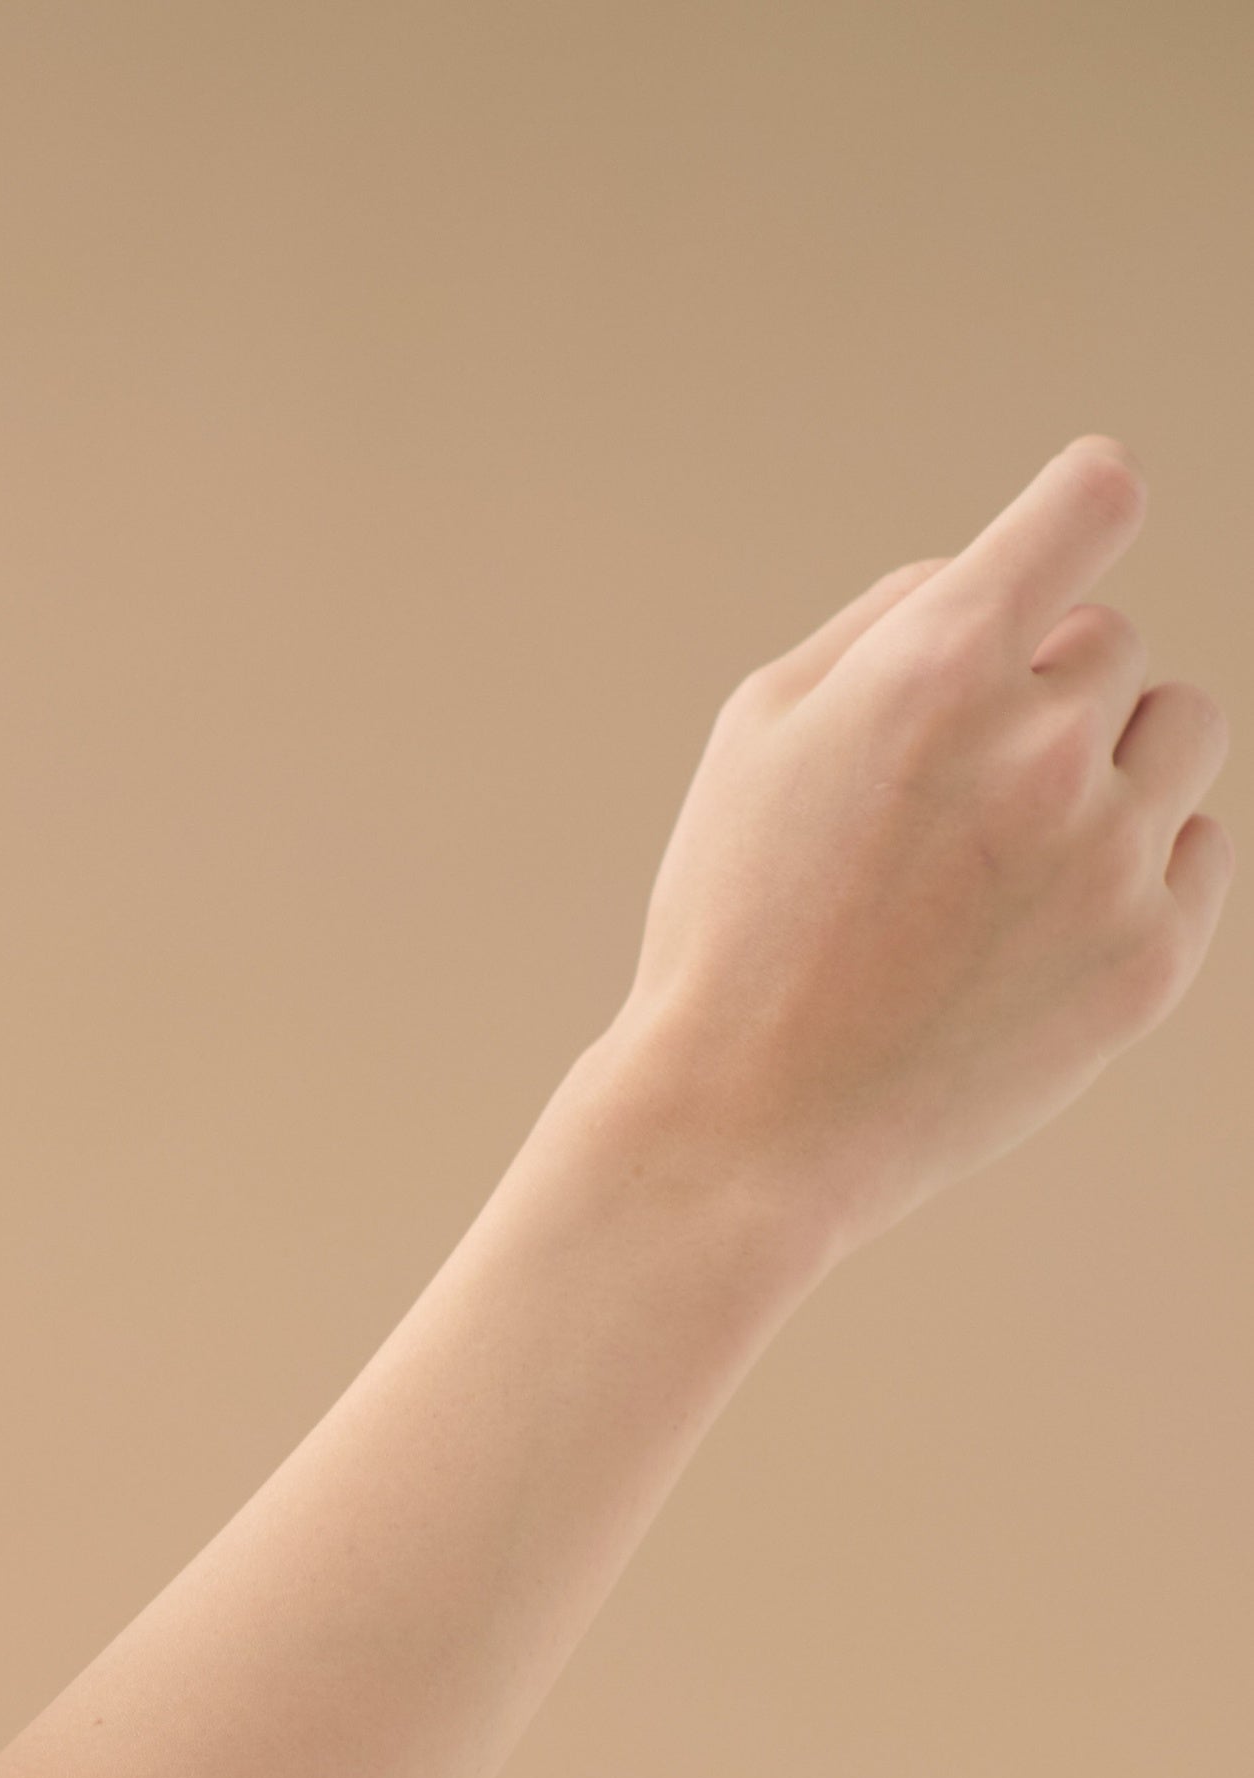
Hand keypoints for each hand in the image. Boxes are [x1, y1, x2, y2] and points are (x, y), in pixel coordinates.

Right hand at [595, 435, 1229, 1254]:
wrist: (749, 1120)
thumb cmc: (735, 915)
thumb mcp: (756, 735)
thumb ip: (884, 624)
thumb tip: (992, 577)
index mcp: (933, 669)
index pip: (1089, 506)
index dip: (1086, 501)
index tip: (1084, 512)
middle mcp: (1042, 745)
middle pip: (1114, 639)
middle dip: (1042, 685)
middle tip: (945, 783)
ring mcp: (1112, 854)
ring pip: (1179, 729)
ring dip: (1111, 756)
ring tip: (1004, 841)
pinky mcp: (1155, 954)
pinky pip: (1198, 843)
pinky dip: (1132, 858)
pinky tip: (1029, 916)